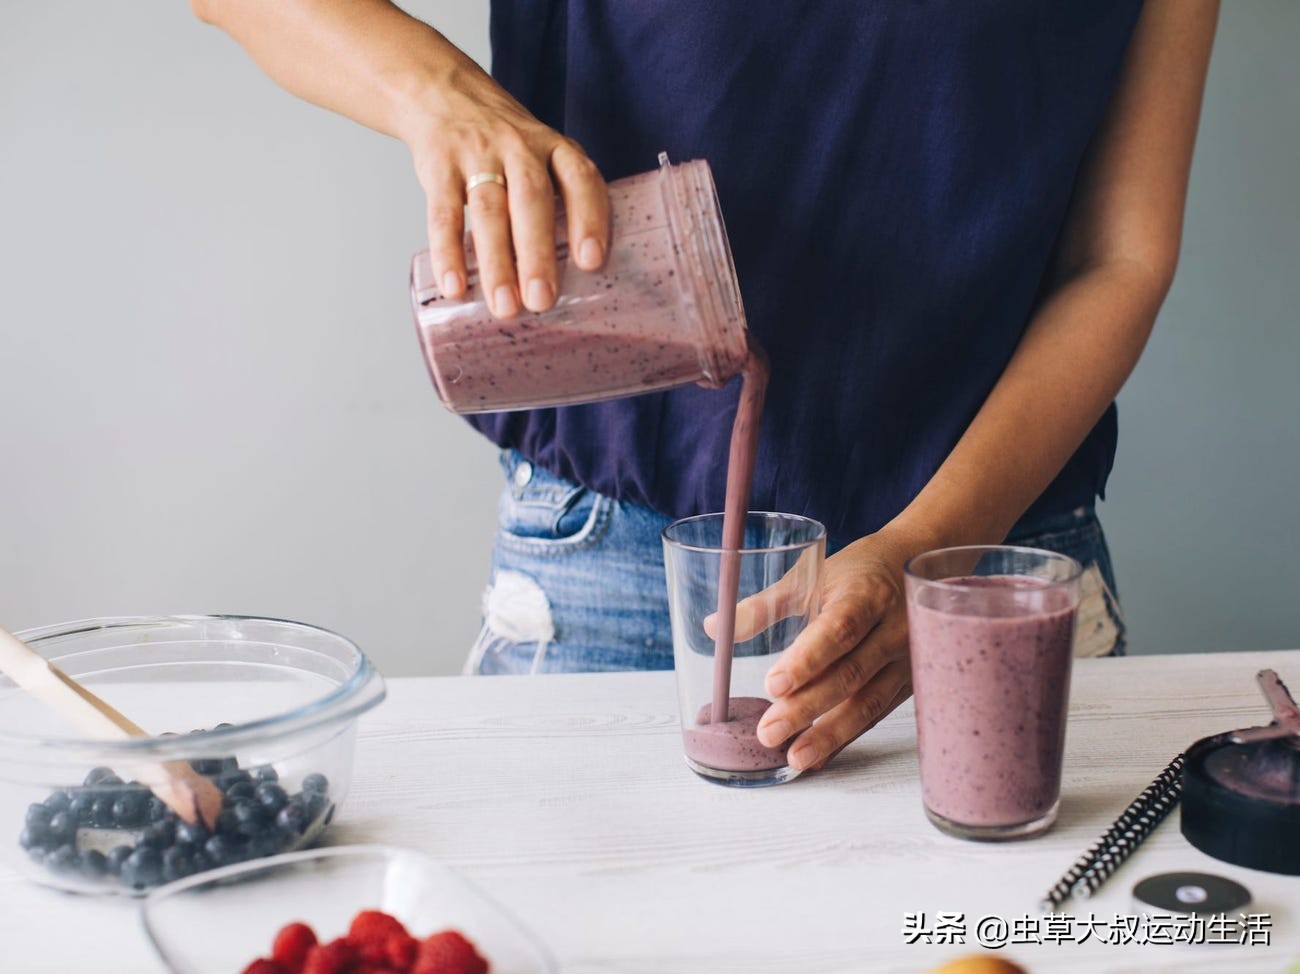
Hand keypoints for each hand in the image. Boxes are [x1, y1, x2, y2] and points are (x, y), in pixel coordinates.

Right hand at [403, 50, 610, 317]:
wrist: (442, 94)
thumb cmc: (505, 145)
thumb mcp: (541, 156)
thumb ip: (558, 204)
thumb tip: (578, 280)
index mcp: (554, 149)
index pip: (580, 179)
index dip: (589, 218)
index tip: (591, 261)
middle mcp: (519, 148)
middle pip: (531, 199)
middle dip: (538, 253)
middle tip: (542, 300)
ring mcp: (477, 154)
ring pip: (489, 210)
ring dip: (497, 262)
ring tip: (505, 306)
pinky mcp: (439, 166)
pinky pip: (443, 212)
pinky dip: (448, 252)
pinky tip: (455, 287)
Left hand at [736, 529, 922, 771]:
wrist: (917, 570)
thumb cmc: (858, 571)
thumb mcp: (812, 575)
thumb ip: (765, 605)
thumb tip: (714, 627)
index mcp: (867, 595)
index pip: (839, 630)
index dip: (807, 660)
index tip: (774, 685)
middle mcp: (893, 630)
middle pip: (851, 674)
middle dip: (808, 707)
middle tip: (769, 732)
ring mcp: (905, 660)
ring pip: (868, 703)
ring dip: (830, 735)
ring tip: (794, 758)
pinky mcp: (907, 683)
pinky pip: (876, 714)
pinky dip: (845, 738)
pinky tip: (818, 755)